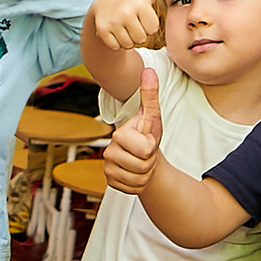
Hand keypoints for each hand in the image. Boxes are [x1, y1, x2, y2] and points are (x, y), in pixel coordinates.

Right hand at [92, 0, 168, 54]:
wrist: (103, 4)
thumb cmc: (132, 1)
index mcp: (140, 3)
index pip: (153, 29)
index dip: (149, 25)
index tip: (142, 17)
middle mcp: (126, 12)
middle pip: (142, 38)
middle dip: (139, 34)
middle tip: (133, 23)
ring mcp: (113, 22)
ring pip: (129, 44)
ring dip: (128, 40)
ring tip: (124, 28)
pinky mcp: (102, 30)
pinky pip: (116, 47)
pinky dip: (116, 43)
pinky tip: (115, 32)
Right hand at [100, 65, 162, 195]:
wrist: (143, 157)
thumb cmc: (147, 134)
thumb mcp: (152, 115)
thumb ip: (150, 94)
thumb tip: (148, 70)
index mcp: (119, 134)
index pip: (146, 148)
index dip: (152, 146)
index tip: (147, 139)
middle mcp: (108, 152)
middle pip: (143, 165)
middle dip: (150, 161)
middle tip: (145, 154)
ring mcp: (108, 169)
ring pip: (139, 179)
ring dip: (147, 173)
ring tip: (142, 163)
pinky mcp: (110, 183)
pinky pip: (134, 189)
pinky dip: (140, 184)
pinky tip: (136, 174)